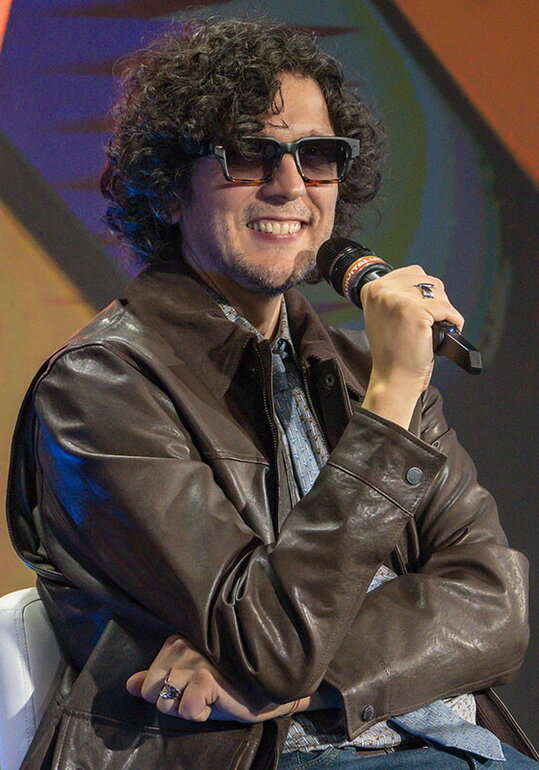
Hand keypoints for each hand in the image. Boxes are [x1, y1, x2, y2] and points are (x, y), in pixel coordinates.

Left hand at [126, 634, 307, 721]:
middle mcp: (182, 645)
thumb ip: (159, 679)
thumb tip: (131, 684)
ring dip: (189, 708)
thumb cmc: (228, 684)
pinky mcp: (205, 677)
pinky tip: (218, 701)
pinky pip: (184, 711)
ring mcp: (193, 659)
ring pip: (167, 703)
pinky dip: (200, 714)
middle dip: (176, 702)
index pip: (148, 682)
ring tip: (212, 696)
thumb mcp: (189, 681)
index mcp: (176, 641)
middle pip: (155, 693)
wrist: (266, 690)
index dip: (170, 694)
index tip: (194, 687)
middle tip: (203, 693)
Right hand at [360, 265, 463, 427]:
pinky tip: (441, 334)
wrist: (393, 378)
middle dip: (435, 301)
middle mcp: (383, 291)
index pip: (413, 273)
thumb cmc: (392, 352)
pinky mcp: (416, 312)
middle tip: (427, 323)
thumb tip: (426, 284)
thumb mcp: (385, 314)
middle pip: (428, 281)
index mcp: (373, 288)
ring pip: (439, 293)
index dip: (423, 293)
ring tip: (432, 328)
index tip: (421, 311)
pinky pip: (448, 309)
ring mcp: (399, 300)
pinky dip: (453, 322)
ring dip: (443, 311)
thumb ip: (398, 295)